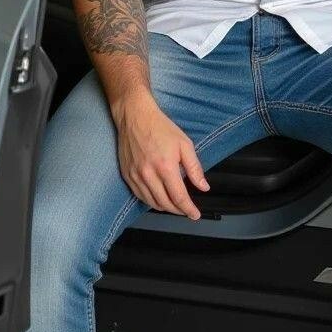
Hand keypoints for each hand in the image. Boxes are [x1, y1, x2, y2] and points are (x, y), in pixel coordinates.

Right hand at [112, 92, 209, 218]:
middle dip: (178, 210)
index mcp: (165, 167)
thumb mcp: (185, 144)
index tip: (195, 215)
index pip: (179, 197)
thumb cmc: (161, 127)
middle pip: (165, 204)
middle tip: (187, 210)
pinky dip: (151, 201)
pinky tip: (159, 197)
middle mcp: (148, 174)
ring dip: (165, 207)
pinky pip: (140, 196)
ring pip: (151, 202)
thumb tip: (203, 187)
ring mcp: (135, 176)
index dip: (189, 209)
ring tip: (175, 205)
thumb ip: (194, 168)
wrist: (135, 116)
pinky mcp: (127, 175)